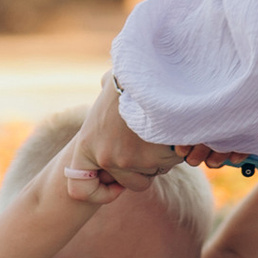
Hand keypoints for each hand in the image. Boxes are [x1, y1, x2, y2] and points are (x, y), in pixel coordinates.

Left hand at [63, 73, 178, 199]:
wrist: (141, 67)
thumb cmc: (130, 76)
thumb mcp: (110, 88)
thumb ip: (104, 101)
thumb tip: (106, 84)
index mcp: (87, 143)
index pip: (79, 187)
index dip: (97, 190)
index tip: (113, 184)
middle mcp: (105, 157)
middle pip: (132, 181)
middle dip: (144, 165)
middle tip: (149, 136)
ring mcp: (128, 160)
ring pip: (156, 171)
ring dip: (163, 155)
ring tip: (161, 125)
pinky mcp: (153, 157)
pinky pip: (172, 163)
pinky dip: (179, 148)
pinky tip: (174, 128)